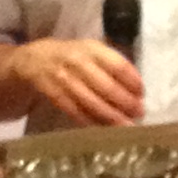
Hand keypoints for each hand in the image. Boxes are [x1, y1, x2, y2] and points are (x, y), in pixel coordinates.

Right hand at [15, 38, 144, 127]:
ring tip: (127, 126)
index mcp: (91, 48)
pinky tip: (105, 129)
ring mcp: (64, 80)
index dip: (132, 80)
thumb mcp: (92, 50)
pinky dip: (92, 121)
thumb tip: (136, 88)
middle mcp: (78, 62)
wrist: (35, 59)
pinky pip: (76, 111)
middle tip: (139, 113)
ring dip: (111, 116)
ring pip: (92, 102)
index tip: (142, 93)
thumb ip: (112, 64)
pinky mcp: (55, 95)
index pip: (117, 64)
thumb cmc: (73, 56)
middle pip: (106, 86)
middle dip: (125, 102)